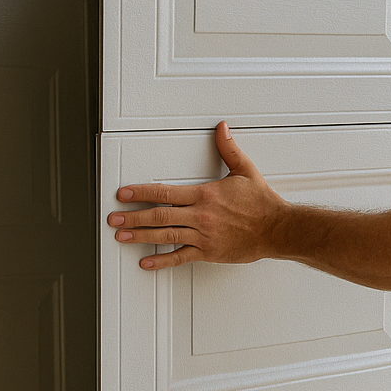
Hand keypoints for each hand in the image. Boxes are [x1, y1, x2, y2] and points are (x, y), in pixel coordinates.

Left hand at [107, 121, 284, 270]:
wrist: (277, 229)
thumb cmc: (262, 203)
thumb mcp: (245, 171)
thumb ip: (229, 150)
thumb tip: (221, 129)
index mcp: (205, 195)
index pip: (165, 192)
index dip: (140, 192)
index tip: (123, 194)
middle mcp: (200, 216)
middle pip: (159, 216)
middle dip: (132, 217)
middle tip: (113, 218)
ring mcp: (203, 236)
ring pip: (165, 236)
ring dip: (140, 236)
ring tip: (121, 236)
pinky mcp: (209, 252)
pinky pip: (180, 257)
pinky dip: (162, 260)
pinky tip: (147, 262)